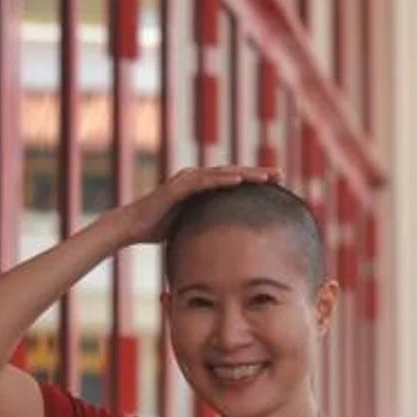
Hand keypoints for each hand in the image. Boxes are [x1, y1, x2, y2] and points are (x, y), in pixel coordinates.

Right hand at [110, 164, 281, 246]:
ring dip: (245, 173)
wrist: (133, 226)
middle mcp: (197, 179)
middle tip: (282, 173)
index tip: (278, 182)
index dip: (256, 181)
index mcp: (203, 188)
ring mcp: (187, 180)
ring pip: (222, 174)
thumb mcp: (194, 227)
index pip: (234, 182)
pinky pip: (204, 181)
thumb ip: (211, 227)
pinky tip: (239, 180)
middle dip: (258, 172)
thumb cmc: (161, 229)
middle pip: (233, 173)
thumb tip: (231, 244)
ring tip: (266, 175)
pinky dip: (221, 179)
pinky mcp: (178, 186)